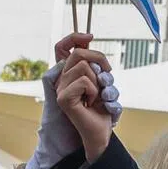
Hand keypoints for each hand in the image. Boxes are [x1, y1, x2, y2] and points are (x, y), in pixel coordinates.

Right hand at [55, 46, 115, 161]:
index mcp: (68, 73)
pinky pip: (85, 81)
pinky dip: (95, 91)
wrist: (102, 132)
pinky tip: (92, 102)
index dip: (74, 37)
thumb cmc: (102, 107)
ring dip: (98, 81)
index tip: (90, 36)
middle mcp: (61, 79)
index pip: (61, 47)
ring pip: (83, 66)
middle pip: (78, 53)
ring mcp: (60, 89)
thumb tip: (88, 40)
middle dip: (99, 59)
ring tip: (97, 95)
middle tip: (107, 75)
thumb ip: (93, 63)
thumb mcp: (100, 80)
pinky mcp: (63, 98)